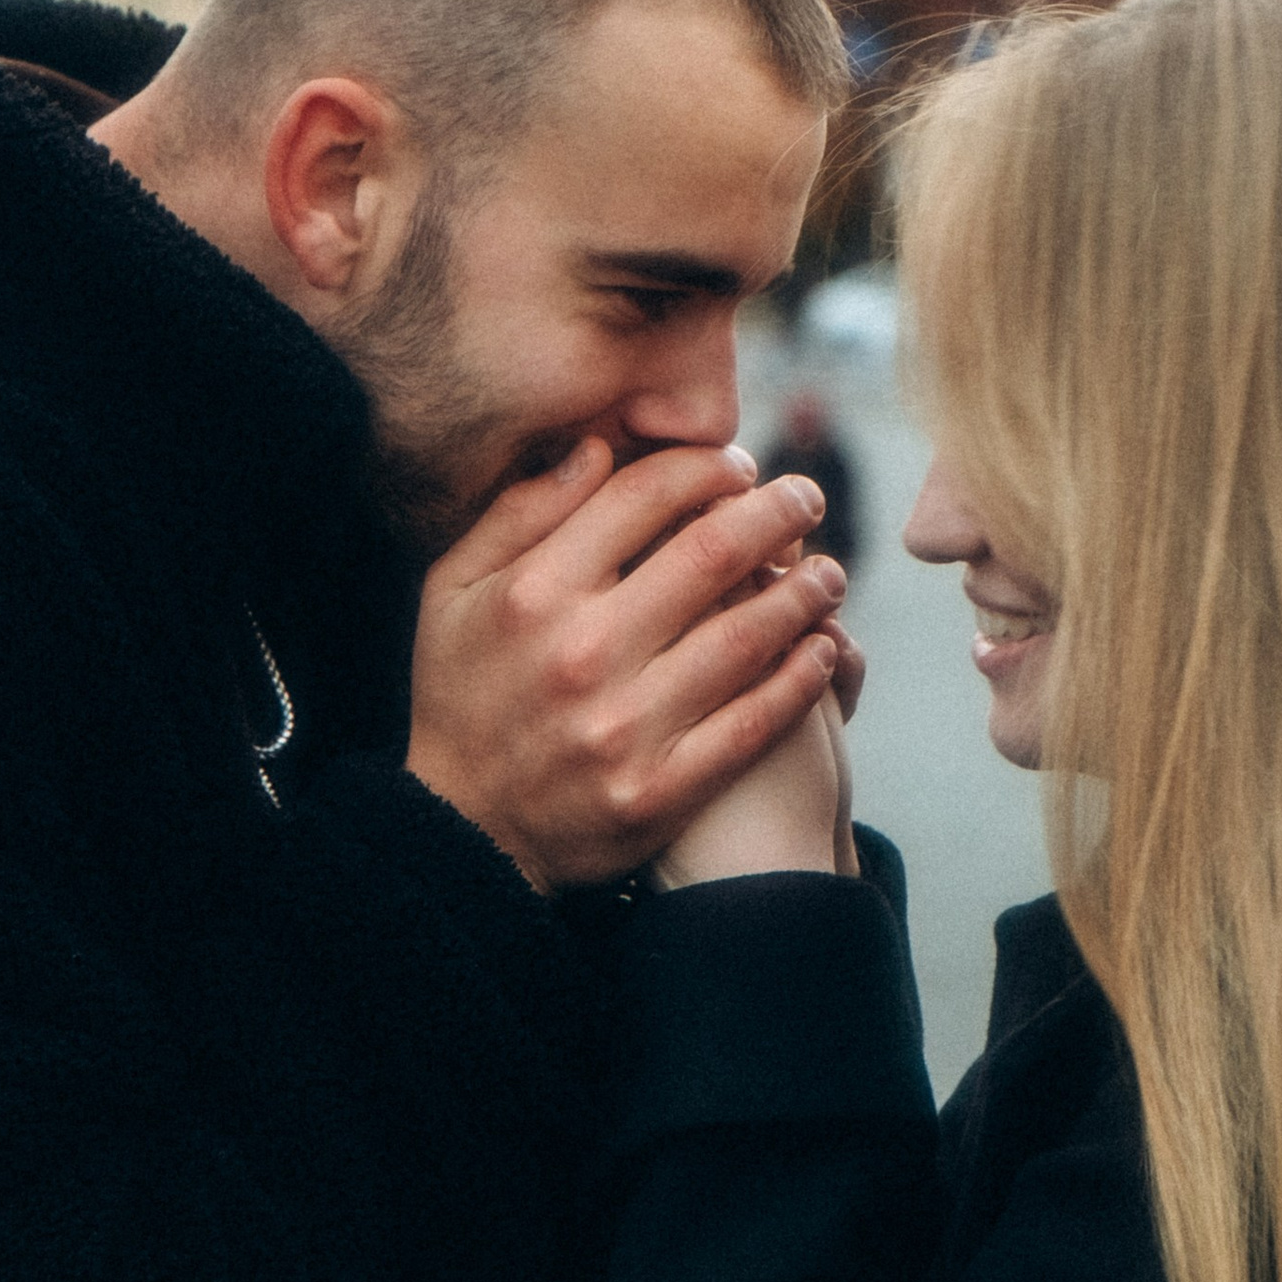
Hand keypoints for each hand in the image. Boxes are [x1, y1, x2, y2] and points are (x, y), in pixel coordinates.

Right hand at [407, 442, 848, 889]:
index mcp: (534, 592)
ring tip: (829, 574)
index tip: (738, 466)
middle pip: (710, 555)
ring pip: (745, 638)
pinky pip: (752, 723)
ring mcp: (624, 727)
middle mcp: (582, 652)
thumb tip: (595, 449)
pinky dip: (799, 680)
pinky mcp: (659, 791)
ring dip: (803, 595)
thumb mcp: (452, 590)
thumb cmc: (462, 692)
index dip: (705, 468)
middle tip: (807, 499)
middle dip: (775, 514)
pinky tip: (824, 649)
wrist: (463, 832)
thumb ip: (518, 513)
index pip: (643, 497)